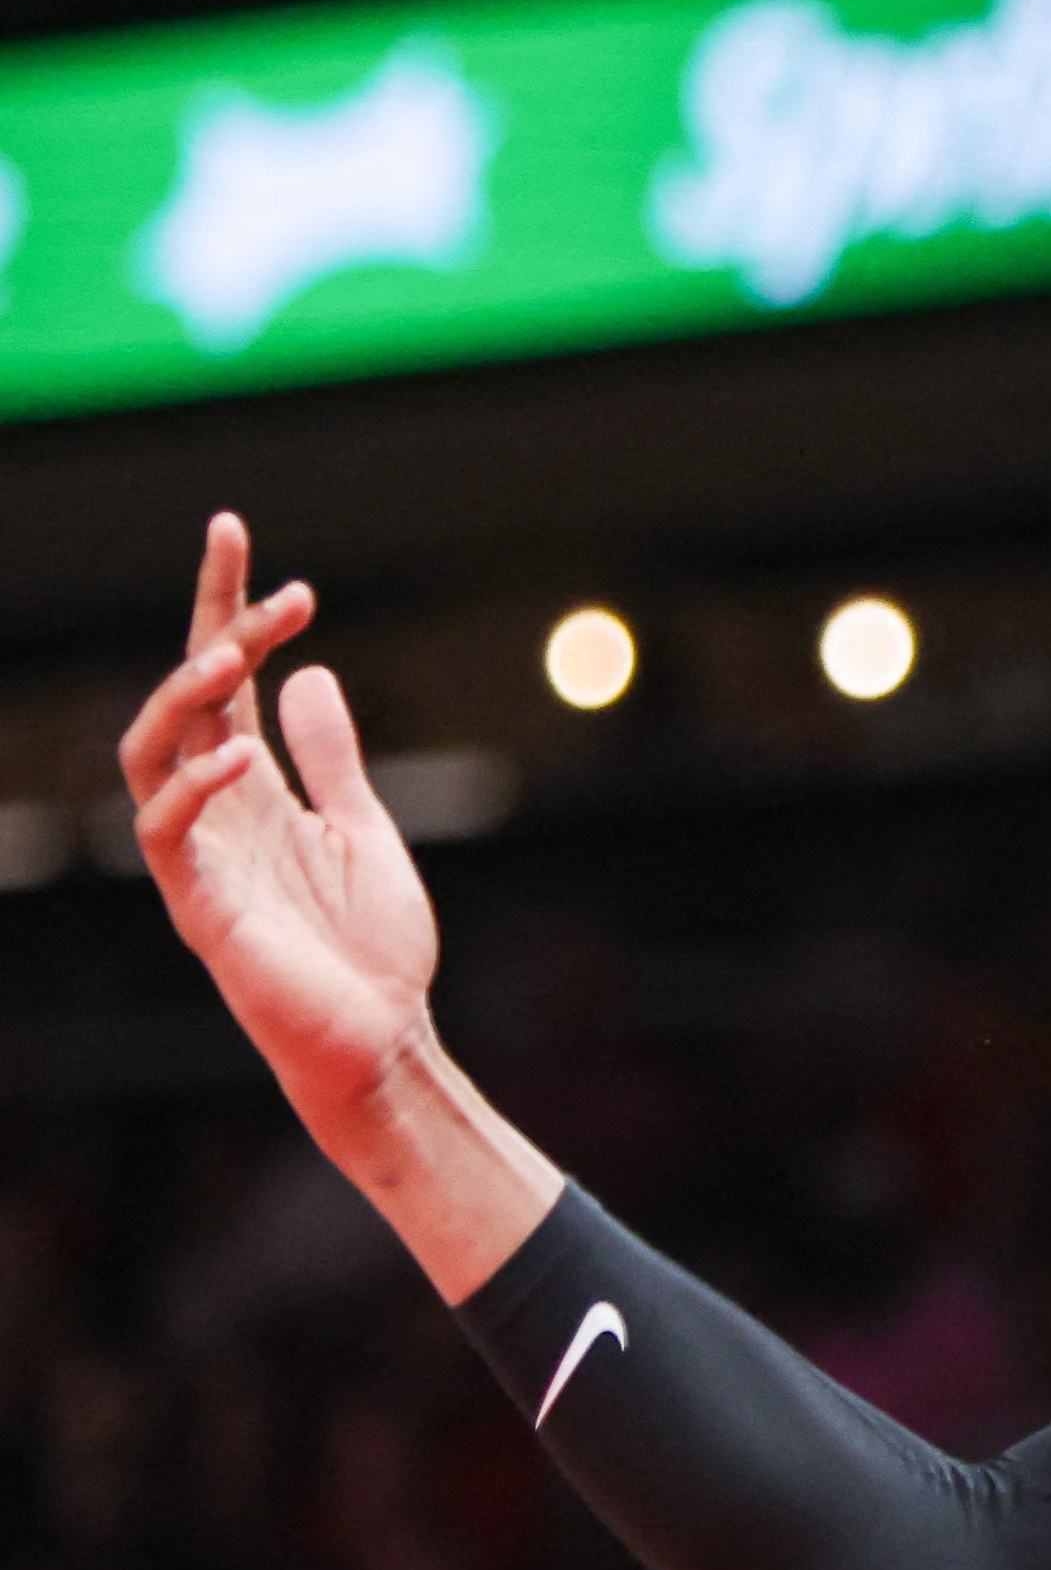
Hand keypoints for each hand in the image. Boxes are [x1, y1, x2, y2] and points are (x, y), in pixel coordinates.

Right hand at [118, 513, 445, 1120]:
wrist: (380, 1038)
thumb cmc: (370, 945)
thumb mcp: (364, 828)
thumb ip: (332, 757)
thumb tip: (312, 675)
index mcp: (254, 786)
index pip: (223, 679)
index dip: (221, 604)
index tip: (233, 531)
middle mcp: (215, 808)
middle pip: (187, 698)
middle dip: (215, 632)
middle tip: (275, 589)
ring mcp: (199, 854)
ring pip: (151, 754)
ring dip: (188, 700)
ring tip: (236, 654)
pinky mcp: (199, 906)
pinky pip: (167, 835)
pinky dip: (194, 789)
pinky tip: (238, 757)